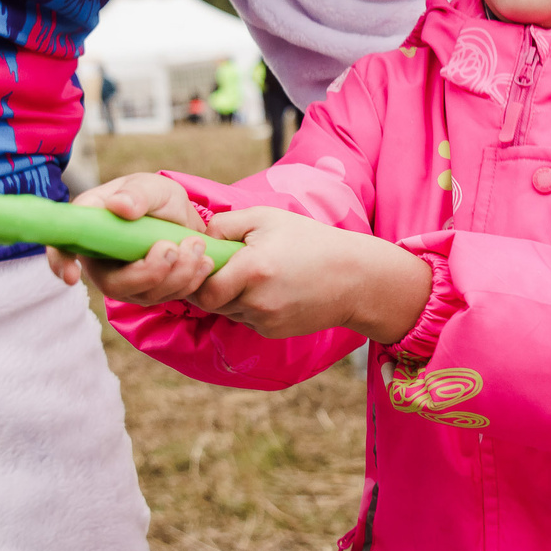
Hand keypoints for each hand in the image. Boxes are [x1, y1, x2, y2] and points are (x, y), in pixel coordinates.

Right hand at [45, 173, 218, 304]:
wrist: (185, 221)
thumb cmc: (159, 200)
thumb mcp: (153, 187)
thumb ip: (138, 194)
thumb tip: (119, 206)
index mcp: (91, 226)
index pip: (62, 246)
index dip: (60, 263)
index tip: (71, 276)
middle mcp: (101, 259)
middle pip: (112, 283)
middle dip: (148, 272)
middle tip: (173, 247)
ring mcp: (124, 281)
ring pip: (143, 294)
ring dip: (176, 275)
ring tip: (197, 246)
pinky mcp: (148, 293)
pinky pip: (166, 298)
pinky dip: (189, 281)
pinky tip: (204, 261)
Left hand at [190, 207, 429, 344]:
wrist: (354, 278)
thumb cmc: (310, 241)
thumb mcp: (267, 218)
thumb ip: (225, 224)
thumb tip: (198, 238)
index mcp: (252, 269)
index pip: (202, 288)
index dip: (196, 276)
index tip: (203, 261)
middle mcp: (256, 302)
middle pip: (211, 302)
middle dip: (211, 285)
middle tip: (227, 264)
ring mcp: (265, 321)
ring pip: (228, 311)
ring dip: (231, 296)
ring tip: (256, 274)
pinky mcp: (273, 332)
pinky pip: (246, 320)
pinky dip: (249, 307)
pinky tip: (271, 289)